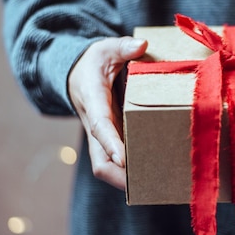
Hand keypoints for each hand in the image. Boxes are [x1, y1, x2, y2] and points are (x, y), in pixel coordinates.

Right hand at [68, 37, 147, 189]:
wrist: (77, 75)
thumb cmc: (94, 62)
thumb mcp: (105, 48)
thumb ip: (122, 47)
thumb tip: (142, 45)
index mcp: (92, 100)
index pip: (100, 125)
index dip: (110, 142)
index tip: (123, 159)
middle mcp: (95, 124)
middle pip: (100, 160)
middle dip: (119, 178)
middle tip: (145, 187)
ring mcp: (102, 137)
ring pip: (108, 166)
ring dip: (127, 181)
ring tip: (156, 188)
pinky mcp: (111, 141)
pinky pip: (118, 162)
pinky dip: (132, 173)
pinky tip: (156, 178)